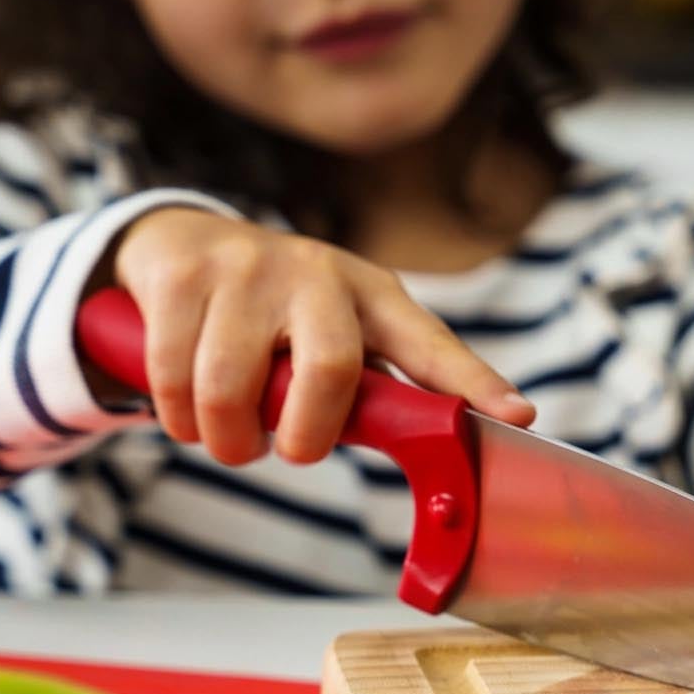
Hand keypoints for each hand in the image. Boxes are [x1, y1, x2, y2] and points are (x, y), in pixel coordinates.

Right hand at [101, 209, 534, 465]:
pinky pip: (177, 373)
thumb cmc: (281, 314)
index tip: (516, 415)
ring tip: (228, 438)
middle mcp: (320, 274)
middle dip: (305, 435)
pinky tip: (186, 414)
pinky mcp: (184, 274)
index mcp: (374, 298)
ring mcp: (249, 268)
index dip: (474, 383)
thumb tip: (435, 453)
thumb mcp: (340, 336)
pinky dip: (178, 417)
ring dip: (226, 437)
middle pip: (330, 368)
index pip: (432, 345)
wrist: (184, 241)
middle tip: (290, 452)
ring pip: (235, 384)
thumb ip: (380, 393)